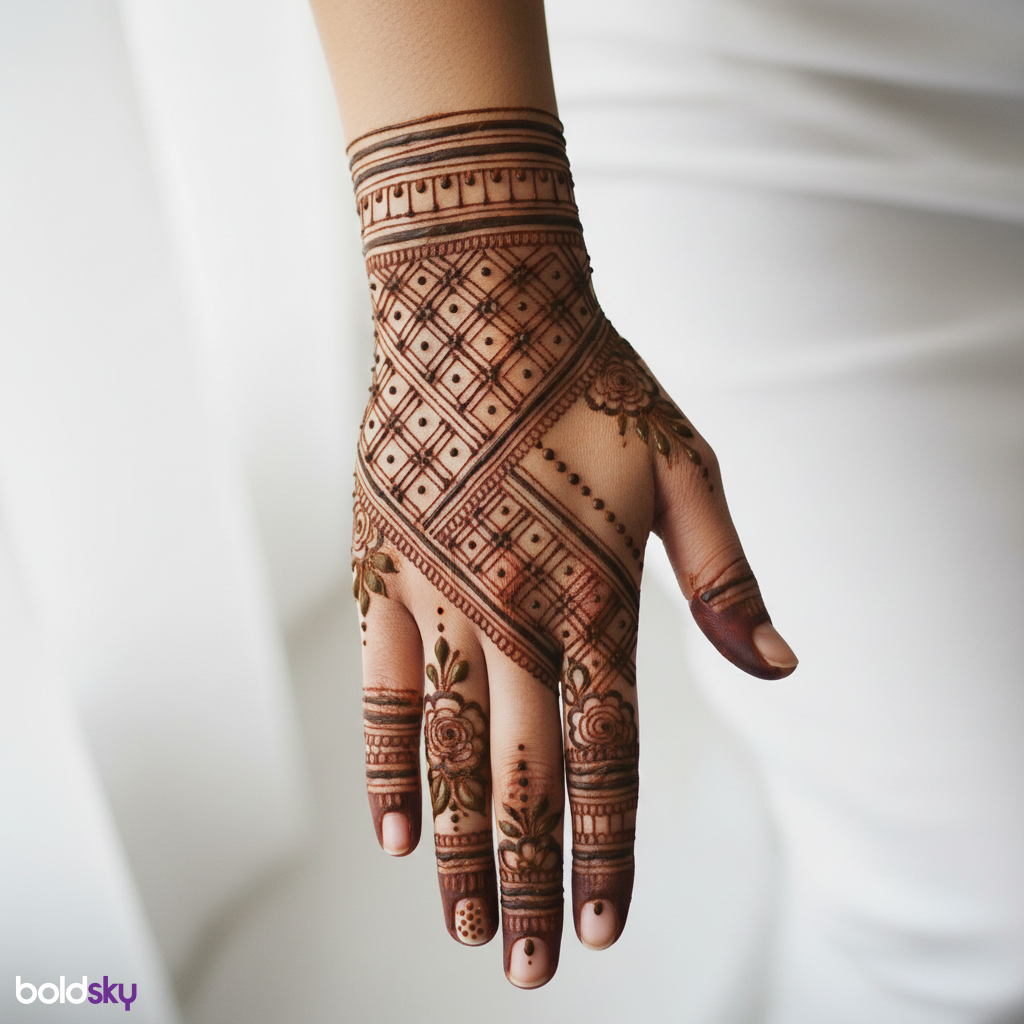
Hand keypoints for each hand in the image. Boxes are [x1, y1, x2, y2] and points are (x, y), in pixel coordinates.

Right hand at [351, 110, 796, 988]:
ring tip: (465, 926)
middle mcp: (514, 617)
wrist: (480, 308)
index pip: (607, 758)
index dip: (606, 850)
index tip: (601, 926)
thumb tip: (782, 670)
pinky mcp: (385, 575)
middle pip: (525, 778)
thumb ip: (726, 581)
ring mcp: (439, 601)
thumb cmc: (591, 383)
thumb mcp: (684, 469)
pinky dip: (385, 765)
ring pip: (447, 752)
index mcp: (593, 598)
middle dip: (532, 880)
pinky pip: (379, 689)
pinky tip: (394, 830)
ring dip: (461, 848)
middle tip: (528, 967)